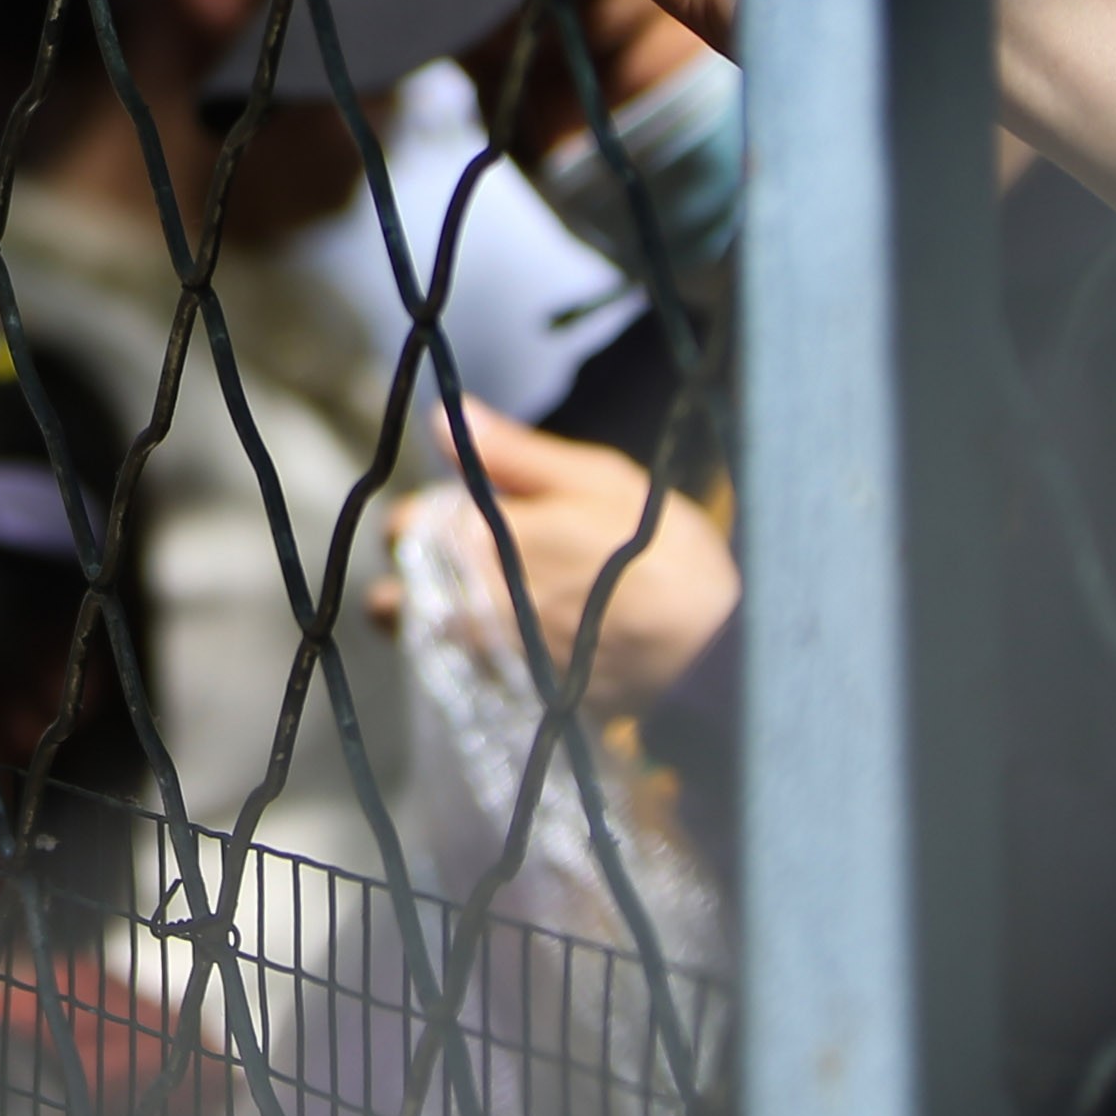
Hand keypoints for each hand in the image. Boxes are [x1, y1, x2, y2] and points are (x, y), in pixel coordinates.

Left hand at [381, 403, 738, 714]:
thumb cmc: (659, 550)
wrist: (714, 648)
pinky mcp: (518, 696)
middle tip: (462, 560)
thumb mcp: (596, 479)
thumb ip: (512, 454)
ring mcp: (490, 657)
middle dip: (419, 572)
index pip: (407, 525)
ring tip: (474, 606)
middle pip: (402, 590)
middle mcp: (470, 601)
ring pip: (425, 639)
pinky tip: (506, 643)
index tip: (453, 513)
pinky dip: (470, 658)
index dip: (424, 515)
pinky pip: (466, 677)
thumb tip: (443, 418)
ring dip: (432, 620)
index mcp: (481, 537)